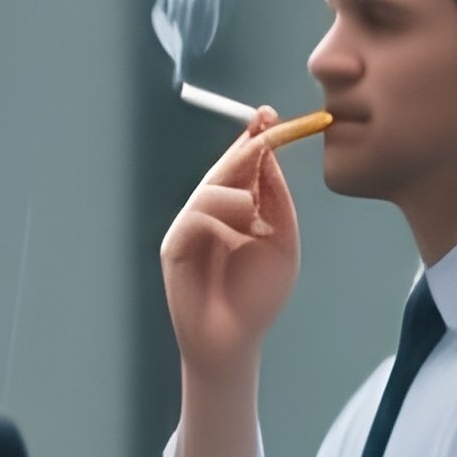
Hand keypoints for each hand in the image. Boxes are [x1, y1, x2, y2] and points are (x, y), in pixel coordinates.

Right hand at [161, 110, 300, 377]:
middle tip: (265, 127)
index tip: (270, 116)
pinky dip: (220, 218)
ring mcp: (189, 229)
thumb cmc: (258, 297)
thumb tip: (270, 158)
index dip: (255, 139)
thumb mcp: (282, 242)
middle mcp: (210, 213)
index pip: (243, 166)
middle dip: (245, 147)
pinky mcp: (174, 247)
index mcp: (237, 209)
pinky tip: (242, 233)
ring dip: (238, 194)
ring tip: (257, 220)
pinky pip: (195, 217)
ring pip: (209, 189)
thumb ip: (277, 201)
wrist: (236, 341)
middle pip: (224, 168)